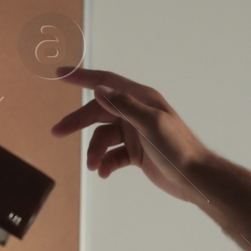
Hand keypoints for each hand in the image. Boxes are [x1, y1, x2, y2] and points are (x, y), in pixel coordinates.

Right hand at [49, 68, 210, 204]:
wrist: (194, 177)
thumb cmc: (178, 148)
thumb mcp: (151, 124)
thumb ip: (125, 106)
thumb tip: (100, 90)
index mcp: (141, 99)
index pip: (106, 82)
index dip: (82, 77)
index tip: (60, 73)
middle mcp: (136, 113)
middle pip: (98, 112)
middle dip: (78, 122)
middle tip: (56, 132)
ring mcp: (135, 133)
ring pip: (103, 137)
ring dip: (95, 151)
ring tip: (94, 167)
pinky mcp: (136, 152)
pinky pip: (112, 154)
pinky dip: (106, 163)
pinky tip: (105, 173)